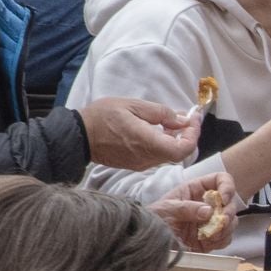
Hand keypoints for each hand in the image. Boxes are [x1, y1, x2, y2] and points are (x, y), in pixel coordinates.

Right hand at [81, 96, 198, 170]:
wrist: (78, 135)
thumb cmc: (102, 117)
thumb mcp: (132, 105)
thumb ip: (160, 113)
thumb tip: (182, 120)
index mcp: (147, 143)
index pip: (183, 149)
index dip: (193, 135)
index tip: (193, 119)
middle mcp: (146, 158)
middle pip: (178, 153)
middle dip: (186, 136)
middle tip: (184, 118)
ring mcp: (140, 164)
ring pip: (168, 155)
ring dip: (175, 140)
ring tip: (170, 121)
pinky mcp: (134, 164)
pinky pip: (156, 156)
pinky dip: (163, 144)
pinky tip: (157, 131)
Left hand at [153, 169, 238, 250]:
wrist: (149, 242)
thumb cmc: (155, 219)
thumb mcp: (166, 209)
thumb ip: (187, 208)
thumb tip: (209, 211)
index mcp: (197, 190)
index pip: (220, 179)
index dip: (227, 186)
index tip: (224, 199)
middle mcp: (207, 203)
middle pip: (231, 203)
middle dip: (228, 213)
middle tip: (221, 221)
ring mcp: (210, 221)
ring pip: (231, 221)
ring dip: (226, 229)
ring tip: (211, 235)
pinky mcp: (211, 238)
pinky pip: (226, 238)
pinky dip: (221, 241)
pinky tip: (208, 242)